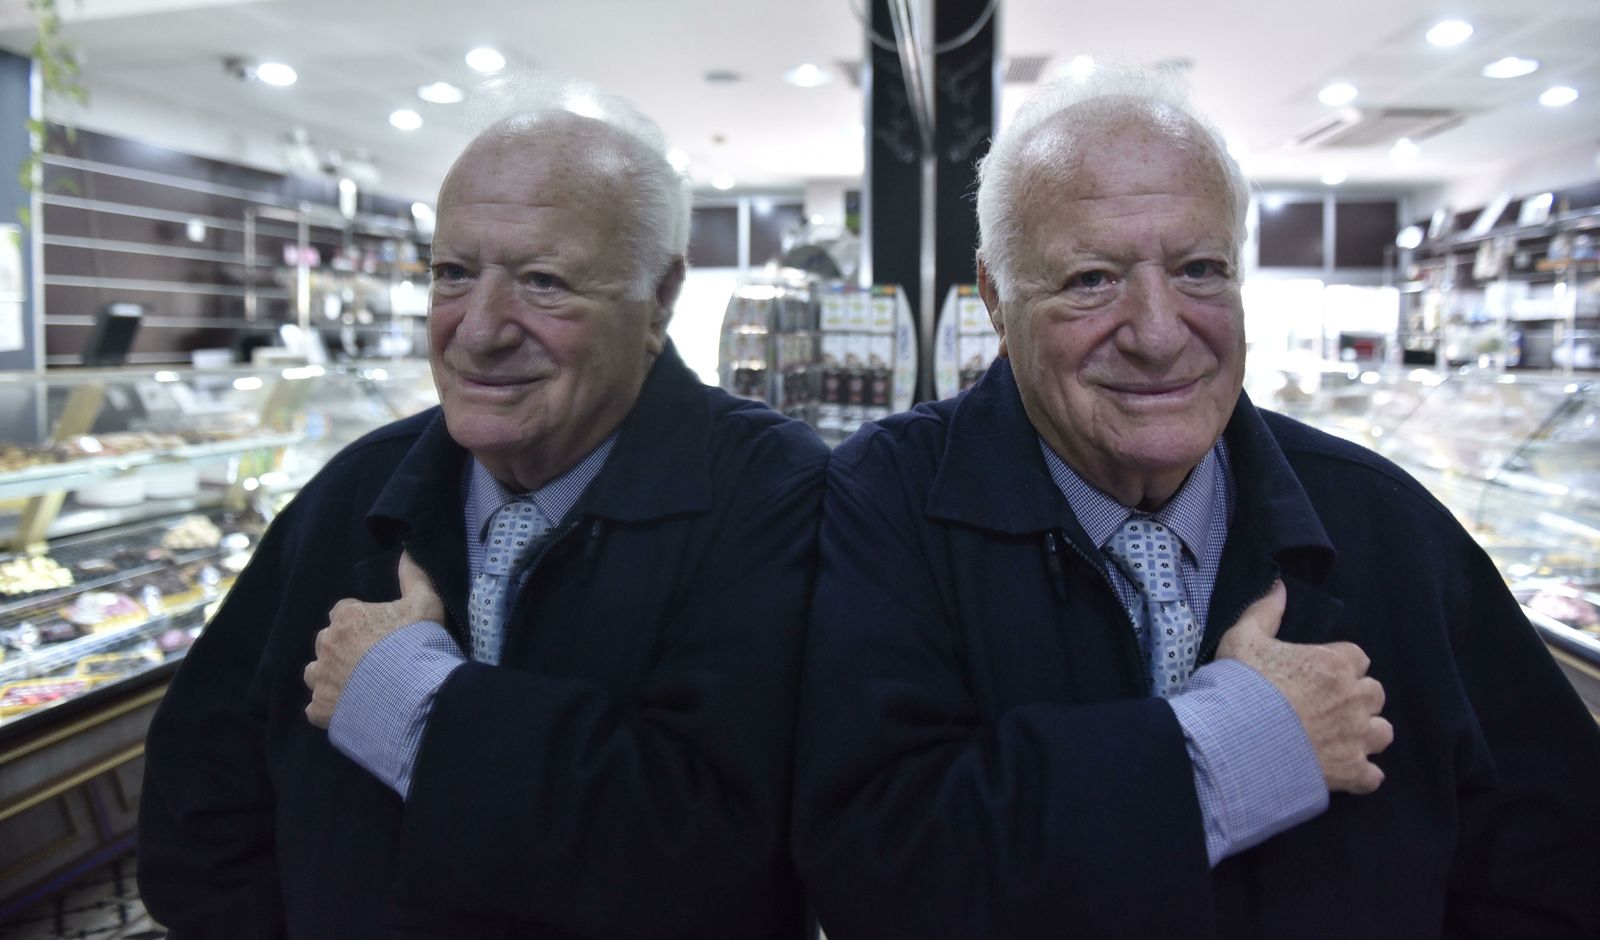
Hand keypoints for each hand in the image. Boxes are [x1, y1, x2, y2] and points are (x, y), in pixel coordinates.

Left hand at [303, 551, 444, 727]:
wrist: (411, 694)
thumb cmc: (418, 644)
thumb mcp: (424, 604)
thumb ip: (414, 577)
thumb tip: (407, 552)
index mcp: (347, 616)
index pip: (344, 612)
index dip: (361, 623)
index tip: (380, 635)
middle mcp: (327, 644)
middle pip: (328, 642)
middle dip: (343, 649)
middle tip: (372, 662)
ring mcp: (321, 678)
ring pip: (316, 673)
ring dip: (330, 677)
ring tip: (357, 687)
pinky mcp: (320, 709)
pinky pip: (317, 707)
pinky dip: (329, 707)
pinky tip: (350, 710)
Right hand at [1215, 581, 1392, 793]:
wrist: (1236, 739)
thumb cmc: (1241, 685)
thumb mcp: (1243, 638)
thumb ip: (1265, 611)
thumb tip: (1278, 586)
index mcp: (1334, 664)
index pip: (1358, 658)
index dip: (1341, 666)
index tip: (1320, 674)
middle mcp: (1353, 699)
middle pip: (1375, 693)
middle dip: (1357, 698)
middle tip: (1328, 705)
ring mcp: (1355, 738)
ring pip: (1382, 732)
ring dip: (1366, 733)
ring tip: (1341, 737)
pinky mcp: (1351, 772)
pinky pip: (1373, 776)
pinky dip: (1362, 774)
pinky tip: (1343, 770)